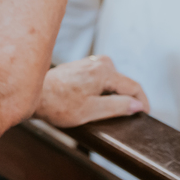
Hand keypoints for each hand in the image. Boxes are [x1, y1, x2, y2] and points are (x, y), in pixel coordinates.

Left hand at [34, 55, 148, 127]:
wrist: (34, 94)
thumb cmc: (59, 104)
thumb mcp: (91, 111)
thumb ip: (118, 106)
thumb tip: (138, 105)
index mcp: (103, 71)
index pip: (133, 86)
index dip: (143, 103)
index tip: (145, 116)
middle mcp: (98, 62)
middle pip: (123, 83)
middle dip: (127, 99)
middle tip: (125, 117)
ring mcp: (89, 63)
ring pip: (113, 81)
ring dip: (114, 95)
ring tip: (106, 111)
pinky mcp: (82, 67)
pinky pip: (102, 79)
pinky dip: (104, 91)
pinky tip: (94, 102)